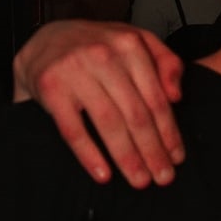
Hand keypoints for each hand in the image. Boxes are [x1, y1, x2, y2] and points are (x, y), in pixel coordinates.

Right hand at [12, 20, 183, 186]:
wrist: (43, 41)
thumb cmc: (96, 46)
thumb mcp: (135, 41)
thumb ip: (165, 62)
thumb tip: (176, 96)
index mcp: (129, 45)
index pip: (156, 98)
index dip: (169, 132)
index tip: (177, 157)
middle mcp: (104, 55)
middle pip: (135, 114)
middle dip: (152, 151)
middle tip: (162, 177)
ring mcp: (76, 71)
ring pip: (109, 123)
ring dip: (127, 157)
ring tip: (139, 180)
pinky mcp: (52, 88)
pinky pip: (73, 129)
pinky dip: (89, 155)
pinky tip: (103, 174)